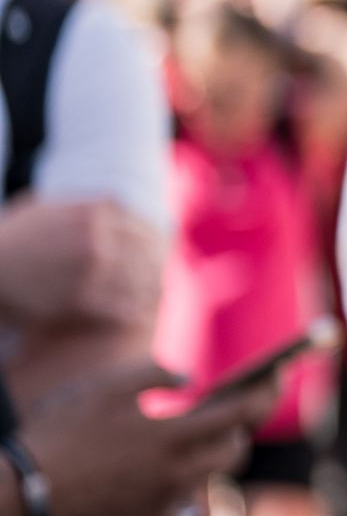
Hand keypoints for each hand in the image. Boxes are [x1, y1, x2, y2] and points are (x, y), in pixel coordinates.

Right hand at [0, 198, 162, 329]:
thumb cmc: (11, 237)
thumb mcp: (46, 208)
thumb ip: (84, 204)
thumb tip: (118, 200)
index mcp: (92, 212)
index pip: (141, 227)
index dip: (154, 241)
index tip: (160, 250)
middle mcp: (96, 238)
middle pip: (146, 253)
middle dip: (156, 265)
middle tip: (162, 275)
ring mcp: (91, 269)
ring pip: (139, 281)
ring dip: (150, 290)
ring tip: (156, 296)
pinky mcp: (82, 299)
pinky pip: (121, 307)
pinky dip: (134, 311)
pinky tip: (139, 315)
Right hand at [21, 362, 273, 515]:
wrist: (24, 491)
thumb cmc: (61, 431)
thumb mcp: (103, 387)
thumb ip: (153, 373)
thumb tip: (190, 377)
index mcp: (171, 435)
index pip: (240, 414)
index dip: (265, 394)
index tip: (279, 377)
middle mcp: (178, 473)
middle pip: (234, 450)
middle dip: (240, 427)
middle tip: (238, 407)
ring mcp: (166, 501)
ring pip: (210, 475)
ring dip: (211, 453)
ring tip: (200, 432)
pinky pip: (183, 498)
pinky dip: (182, 479)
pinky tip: (165, 464)